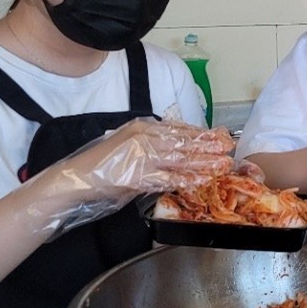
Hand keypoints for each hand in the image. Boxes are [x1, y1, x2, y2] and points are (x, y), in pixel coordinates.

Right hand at [19, 119, 235, 232]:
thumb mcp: (131, 149)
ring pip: (181, 157)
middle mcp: (145, 136)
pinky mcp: (139, 173)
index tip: (220, 135)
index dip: (201, 133)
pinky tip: (201, 180)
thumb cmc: (102, 167)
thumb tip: (178, 155)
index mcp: (143, 127)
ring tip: (222, 163)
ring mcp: (142, 154)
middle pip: (184, 141)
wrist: (76, 178)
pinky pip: (168, 177)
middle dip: (209, 145)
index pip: (178, 129)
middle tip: (230, 147)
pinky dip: (186, 179)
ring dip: (204, 162)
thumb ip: (153, 149)